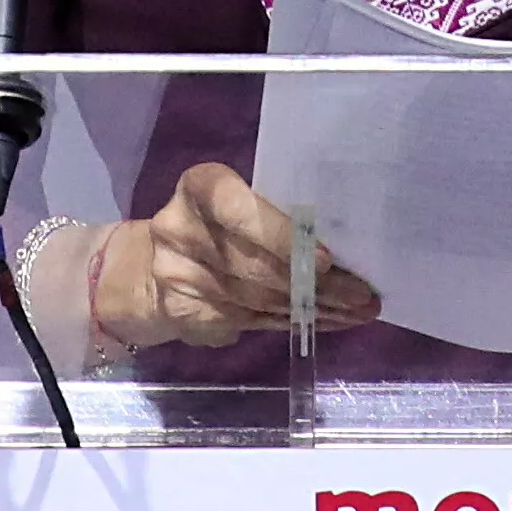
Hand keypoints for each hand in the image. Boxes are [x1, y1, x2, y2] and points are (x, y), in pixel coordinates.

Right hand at [54, 162, 378, 351]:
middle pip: (255, 263)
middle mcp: (180, 229)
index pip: (238, 207)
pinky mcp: (184, 313)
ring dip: (314, 308)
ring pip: (258, 298)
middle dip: (316, 283)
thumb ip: (274, 213)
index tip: (328, 260)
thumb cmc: (215, 224)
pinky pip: (249, 321)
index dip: (282, 236)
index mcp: (199, 186)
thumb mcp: (237, 203)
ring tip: (357, 310)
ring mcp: (178, 275)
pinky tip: (326, 322)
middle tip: (363, 294)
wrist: (148, 269)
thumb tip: (346, 242)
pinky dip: (293, 323)